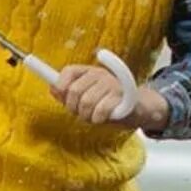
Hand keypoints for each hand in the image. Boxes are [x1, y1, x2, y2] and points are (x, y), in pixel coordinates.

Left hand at [51, 64, 167, 131]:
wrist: (138, 108)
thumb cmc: (108, 102)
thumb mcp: (86, 96)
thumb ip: (68, 93)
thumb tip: (52, 87)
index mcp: (88, 72)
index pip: (67, 72)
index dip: (61, 86)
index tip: (63, 97)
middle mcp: (99, 74)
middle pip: (74, 91)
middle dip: (73, 108)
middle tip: (81, 112)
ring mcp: (111, 83)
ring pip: (86, 102)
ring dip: (87, 116)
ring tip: (93, 116)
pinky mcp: (123, 95)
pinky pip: (101, 110)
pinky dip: (99, 118)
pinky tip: (103, 117)